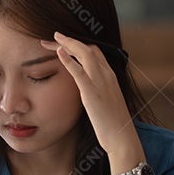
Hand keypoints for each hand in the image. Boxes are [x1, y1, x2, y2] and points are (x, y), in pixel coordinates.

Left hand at [40, 32, 136, 155]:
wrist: (121, 137)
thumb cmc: (112, 123)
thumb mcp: (105, 101)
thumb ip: (96, 90)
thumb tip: (85, 88)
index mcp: (110, 76)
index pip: (95, 51)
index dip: (78, 44)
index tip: (63, 43)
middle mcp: (107, 75)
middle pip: (88, 48)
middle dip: (70, 41)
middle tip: (52, 37)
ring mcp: (100, 82)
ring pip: (85, 54)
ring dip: (67, 44)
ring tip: (52, 39)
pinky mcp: (92, 92)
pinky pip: (79, 71)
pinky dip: (68, 59)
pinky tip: (58, 52)